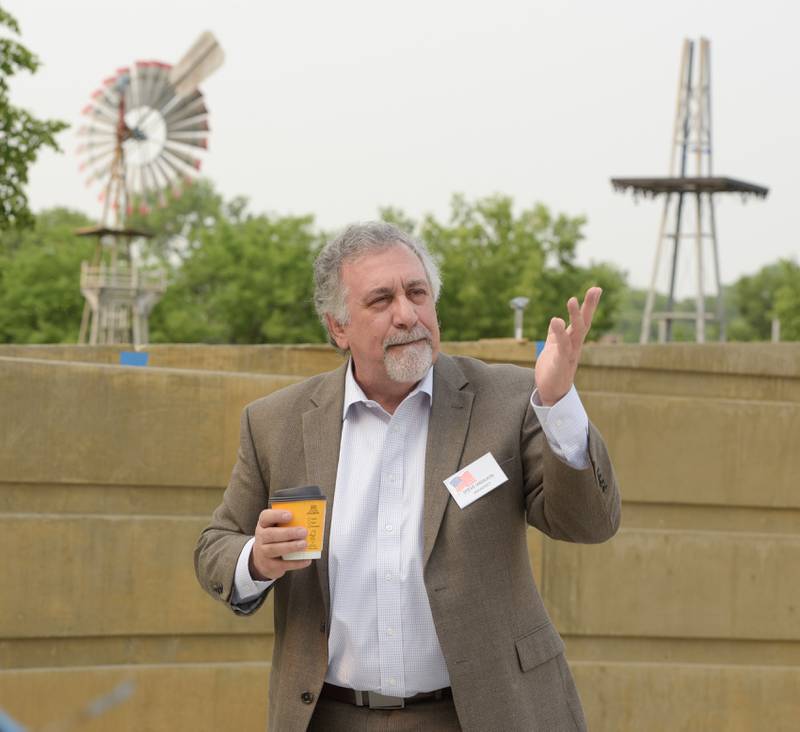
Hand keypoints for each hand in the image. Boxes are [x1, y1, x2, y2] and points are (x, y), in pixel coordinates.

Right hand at [250, 509, 311, 580]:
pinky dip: (296, 563)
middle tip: (303, 532)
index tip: (290, 515)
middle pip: (271, 534)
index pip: (266, 517)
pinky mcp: (269, 566)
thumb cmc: (275, 539)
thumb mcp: (277, 528)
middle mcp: (261, 538)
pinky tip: (306, 560)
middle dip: (288, 533)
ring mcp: (263, 553)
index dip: (277, 515)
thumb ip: (289, 524)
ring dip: (291, 547)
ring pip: (274, 549)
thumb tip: (310, 521)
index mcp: (264, 524)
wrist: (262, 560)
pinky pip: (282, 565)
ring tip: (304, 544)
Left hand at [535, 287, 601, 405]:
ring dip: (575, 316)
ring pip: (575, 333)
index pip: (582, 320)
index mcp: (572, 341)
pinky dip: (559, 333)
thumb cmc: (553, 370)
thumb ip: (555, 334)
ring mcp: (569, 354)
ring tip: (572, 299)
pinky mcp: (560, 363)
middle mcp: (575, 346)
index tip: (596, 289)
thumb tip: (556, 320)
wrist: (550, 393)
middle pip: (584, 323)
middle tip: (595, 289)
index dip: (588, 305)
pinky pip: (562, 346)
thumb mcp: (553, 347)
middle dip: (589, 307)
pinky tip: (556, 320)